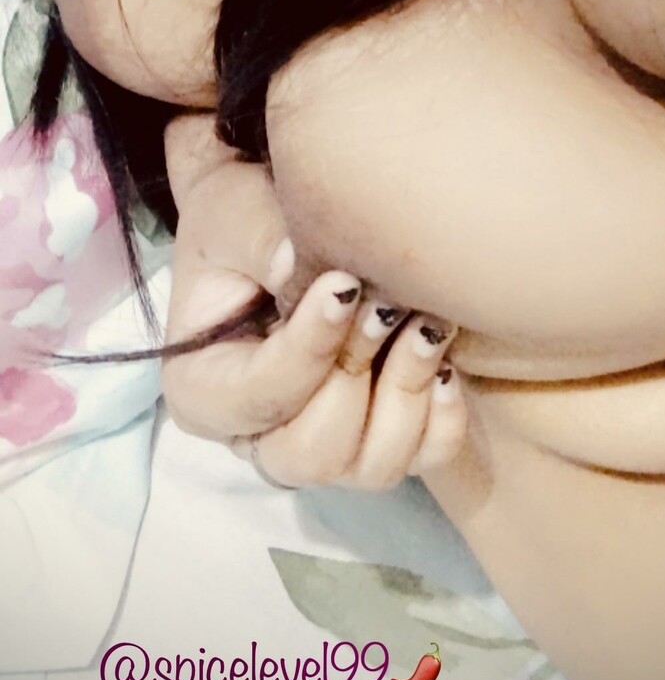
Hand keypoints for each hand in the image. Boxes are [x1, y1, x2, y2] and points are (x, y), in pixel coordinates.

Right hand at [163, 114, 466, 488]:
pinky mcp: (376, 436)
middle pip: (309, 455)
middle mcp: (258, 435)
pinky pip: (421, 458)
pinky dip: (442, 418)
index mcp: (203, 391)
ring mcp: (321, 443)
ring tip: (425, 323)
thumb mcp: (233, 213)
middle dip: (355, 379)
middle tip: (383, 305)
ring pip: (369, 467)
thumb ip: (261, 241)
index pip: (259, 397)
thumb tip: (303, 270)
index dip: (308, 348)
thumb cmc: (240, 215)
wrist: (277, 213)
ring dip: (406, 395)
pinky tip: (446, 358)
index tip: (345, 284)